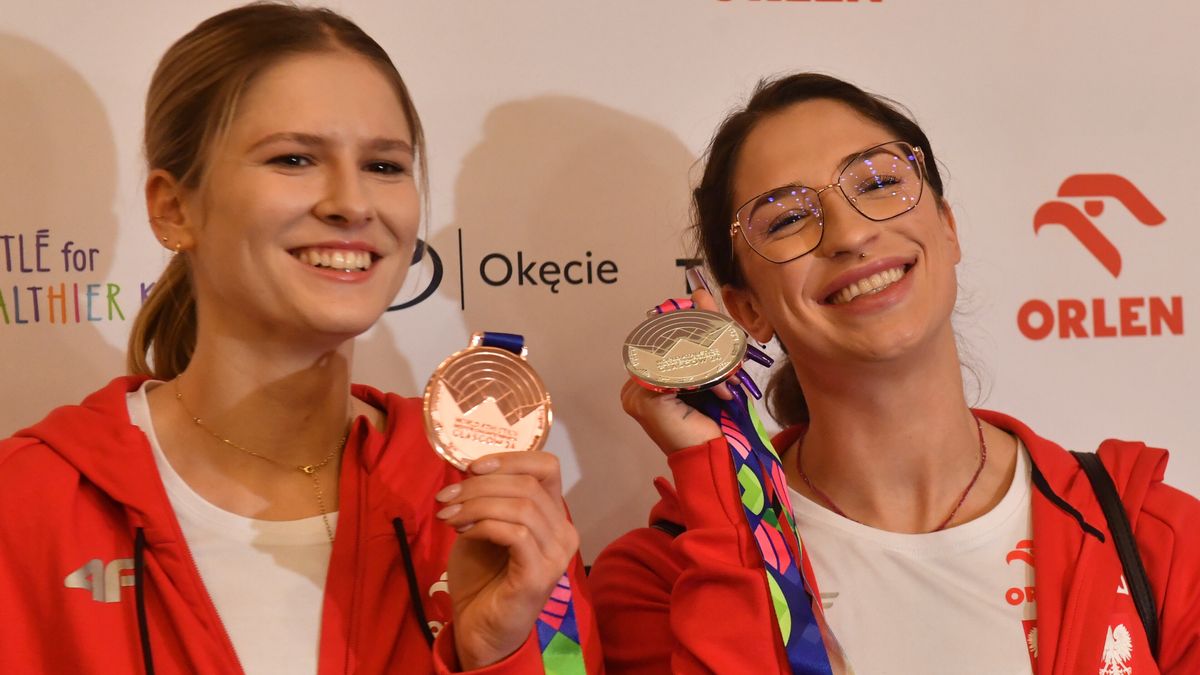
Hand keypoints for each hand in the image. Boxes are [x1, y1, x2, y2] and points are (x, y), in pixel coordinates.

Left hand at [435, 451, 578, 668]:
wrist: (480, 628)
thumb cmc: (482, 577)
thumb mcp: (483, 526)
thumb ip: (487, 498)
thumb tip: (470, 466)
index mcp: (554, 515)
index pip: (547, 467)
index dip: (510, 459)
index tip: (471, 467)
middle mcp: (564, 532)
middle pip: (528, 484)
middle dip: (480, 485)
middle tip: (446, 497)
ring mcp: (556, 555)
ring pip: (522, 507)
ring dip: (477, 504)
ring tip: (448, 516)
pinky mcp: (539, 576)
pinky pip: (516, 534)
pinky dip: (485, 525)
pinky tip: (463, 532)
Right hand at [621, 288, 735, 455]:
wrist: (715, 457)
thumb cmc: (712, 420)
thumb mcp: (711, 367)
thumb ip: (704, 332)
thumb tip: (699, 293)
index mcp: (644, 378)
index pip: (663, 335)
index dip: (689, 322)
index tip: (706, 304)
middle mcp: (633, 385)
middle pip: (667, 342)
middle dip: (704, 343)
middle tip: (731, 354)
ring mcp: (635, 393)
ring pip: (673, 354)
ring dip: (708, 363)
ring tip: (729, 379)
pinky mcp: (645, 400)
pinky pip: (676, 371)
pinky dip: (702, 376)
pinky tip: (719, 390)